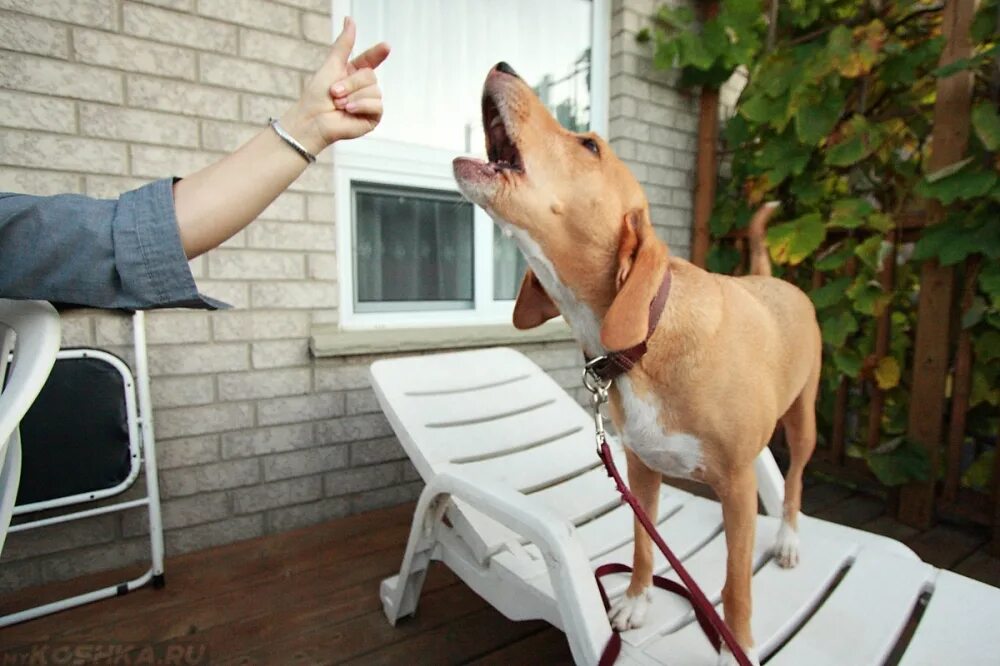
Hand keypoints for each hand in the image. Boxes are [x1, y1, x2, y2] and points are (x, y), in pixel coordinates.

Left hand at [279, 17, 388, 153]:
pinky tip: (348, 111)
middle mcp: (364, 88)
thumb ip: (344, 44)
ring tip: (339, 105)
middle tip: (334, 93)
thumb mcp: (332, 65)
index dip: (377, 53)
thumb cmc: (317, 96)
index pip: (370, 60)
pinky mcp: (373, 117)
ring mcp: (370, 103)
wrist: (312, 120)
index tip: (386, 47)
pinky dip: (361, 106)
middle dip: (350, 83)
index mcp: (354, 74)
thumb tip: (350, 19)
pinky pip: (377, 105)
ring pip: (374, 90)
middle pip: (370, 76)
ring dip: (353, 96)